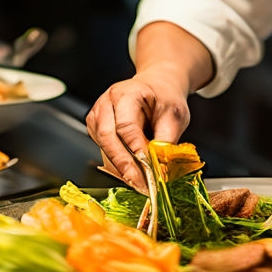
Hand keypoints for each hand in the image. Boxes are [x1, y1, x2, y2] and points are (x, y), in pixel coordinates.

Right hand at [85, 69, 191, 189]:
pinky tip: (133, 172)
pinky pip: (103, 150)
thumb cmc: (164, 97)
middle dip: (125, 165)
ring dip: (121, 168)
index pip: (126, 126)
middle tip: (141, 185)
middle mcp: (107, 103)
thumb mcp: (175, 115)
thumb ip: (166, 141)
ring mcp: (98, 115)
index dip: (136, 150)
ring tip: (141, 182)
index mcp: (127, 93)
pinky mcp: (96, 128)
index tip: (149, 171)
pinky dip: (117, 164)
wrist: (156, 86)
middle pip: (108, 138)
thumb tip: (160, 167)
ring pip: (104, 147)